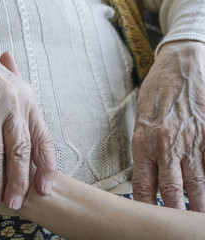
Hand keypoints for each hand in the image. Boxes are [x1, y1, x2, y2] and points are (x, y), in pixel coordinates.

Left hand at [132, 41, 204, 211]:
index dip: (147, 205)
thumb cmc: (156, 91)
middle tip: (176, 228)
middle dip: (175, 212)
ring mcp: (191, 140)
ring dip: (199, 203)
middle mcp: (166, 144)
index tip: (149, 218)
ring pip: (197, 182)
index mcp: (143, 141)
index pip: (144, 184)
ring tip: (198, 219)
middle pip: (171, 189)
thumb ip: (144, 147)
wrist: (179, 64)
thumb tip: (148, 174)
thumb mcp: (140, 119)